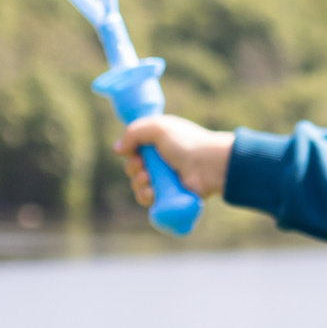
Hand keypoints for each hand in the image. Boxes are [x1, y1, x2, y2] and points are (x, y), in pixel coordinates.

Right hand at [116, 114, 233, 211]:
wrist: (209, 166)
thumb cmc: (186, 143)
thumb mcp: (158, 128)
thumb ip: (133, 132)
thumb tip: (118, 149)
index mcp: (157, 142)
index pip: (134, 148)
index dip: (130, 151)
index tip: (134, 151)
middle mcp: (159, 161)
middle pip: (132, 168)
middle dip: (133, 168)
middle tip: (142, 166)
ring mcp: (163, 179)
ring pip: (137, 185)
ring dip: (138, 182)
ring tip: (149, 179)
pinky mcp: (167, 195)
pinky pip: (147, 199)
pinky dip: (145, 196)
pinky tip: (151, 192)